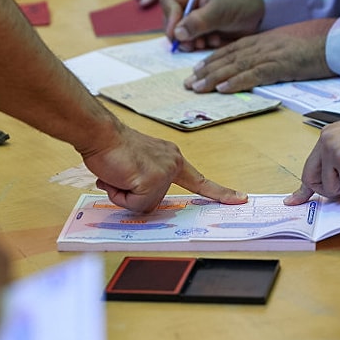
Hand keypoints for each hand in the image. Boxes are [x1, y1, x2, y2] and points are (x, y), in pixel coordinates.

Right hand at [80, 122, 247, 212]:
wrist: (99, 133)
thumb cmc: (111, 147)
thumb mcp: (136, 165)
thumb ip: (143, 180)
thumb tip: (133, 195)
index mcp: (171, 158)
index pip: (200, 180)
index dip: (219, 192)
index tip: (240, 198)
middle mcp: (172, 163)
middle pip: (155, 201)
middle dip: (132, 196)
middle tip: (120, 175)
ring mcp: (164, 172)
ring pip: (143, 205)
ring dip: (124, 196)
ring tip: (117, 174)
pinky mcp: (152, 180)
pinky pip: (134, 205)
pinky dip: (119, 196)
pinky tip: (115, 177)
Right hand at [160, 0, 264, 51]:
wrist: (261, 11)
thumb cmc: (241, 2)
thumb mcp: (220, 10)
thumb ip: (197, 21)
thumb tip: (177, 34)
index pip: (169, 1)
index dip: (170, 18)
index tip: (177, 34)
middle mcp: (190, 1)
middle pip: (172, 19)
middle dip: (180, 34)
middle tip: (191, 45)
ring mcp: (195, 15)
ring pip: (181, 32)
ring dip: (191, 41)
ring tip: (206, 42)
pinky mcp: (202, 28)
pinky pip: (193, 40)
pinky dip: (201, 43)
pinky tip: (215, 41)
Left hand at [184, 18, 335, 92]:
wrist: (337, 38)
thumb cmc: (317, 42)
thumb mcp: (289, 44)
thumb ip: (272, 52)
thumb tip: (262, 65)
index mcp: (263, 40)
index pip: (231, 49)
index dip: (212, 60)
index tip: (196, 69)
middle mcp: (262, 45)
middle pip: (228, 58)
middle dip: (206, 71)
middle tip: (188, 83)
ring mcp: (270, 54)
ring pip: (235, 66)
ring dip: (214, 78)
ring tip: (197, 87)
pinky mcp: (281, 65)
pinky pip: (254, 74)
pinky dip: (237, 82)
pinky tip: (223, 89)